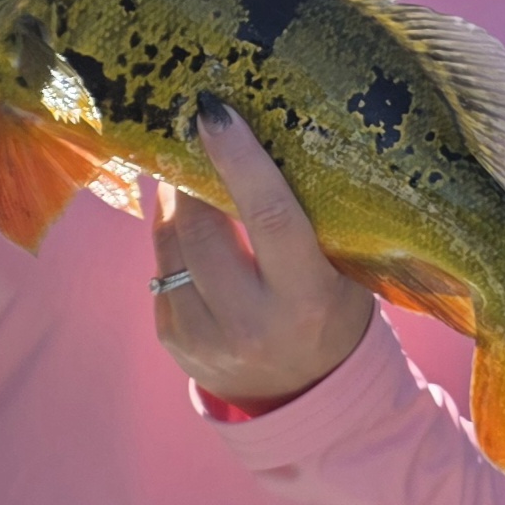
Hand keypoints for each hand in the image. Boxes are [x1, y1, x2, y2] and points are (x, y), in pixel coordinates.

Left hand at [151, 96, 374, 412]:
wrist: (307, 391)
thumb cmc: (334, 307)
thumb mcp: (343, 268)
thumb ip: (310, 219)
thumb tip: (266, 140)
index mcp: (305, 298)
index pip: (269, 217)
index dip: (240, 161)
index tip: (216, 112)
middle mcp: (251, 323)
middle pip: (204, 230)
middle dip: (191, 176)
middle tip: (191, 132)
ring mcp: (206, 340)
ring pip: (172, 249)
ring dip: (172, 203)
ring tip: (182, 169)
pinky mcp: (175, 343)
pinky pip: (162, 273)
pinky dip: (169, 237)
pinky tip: (181, 218)